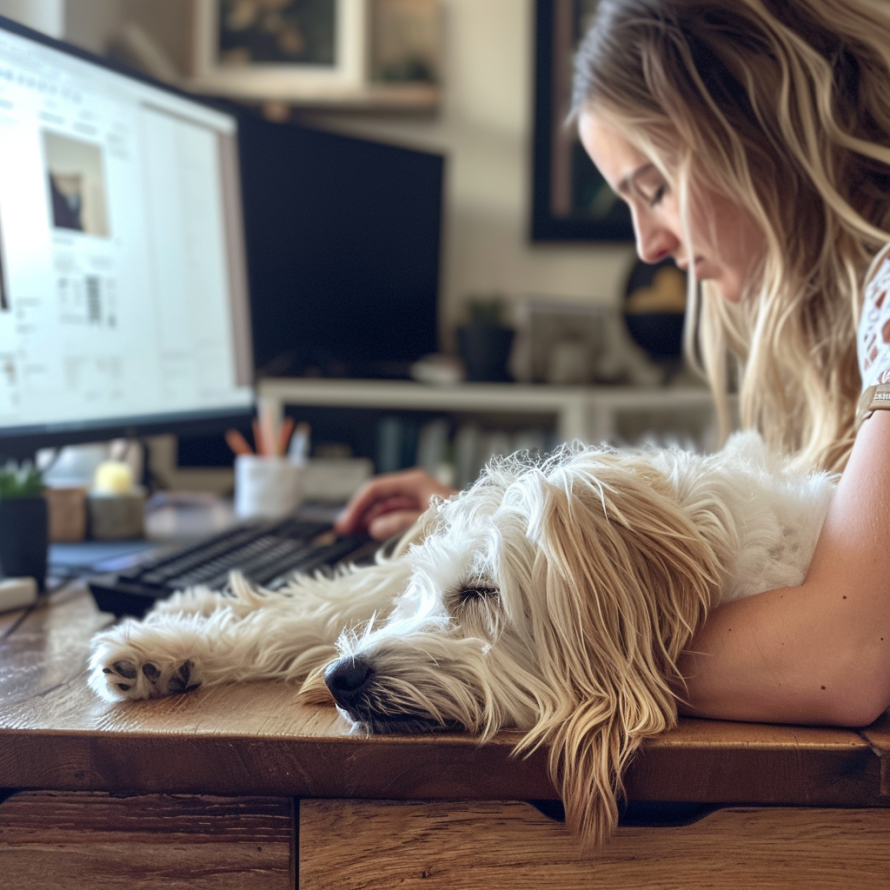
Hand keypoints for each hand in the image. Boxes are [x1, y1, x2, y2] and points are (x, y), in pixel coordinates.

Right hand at [334, 468, 457, 540]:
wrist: (490, 527)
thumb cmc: (465, 521)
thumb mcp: (429, 521)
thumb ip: (401, 523)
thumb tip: (374, 527)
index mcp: (415, 482)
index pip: (376, 489)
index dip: (358, 506)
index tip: (346, 525)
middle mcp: (415, 488)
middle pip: (379, 497)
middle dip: (360, 512)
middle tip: (342, 531)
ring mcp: (420, 500)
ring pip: (387, 507)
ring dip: (370, 519)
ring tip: (353, 534)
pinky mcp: (425, 513)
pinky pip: (397, 516)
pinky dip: (384, 524)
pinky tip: (375, 536)